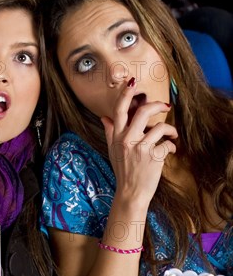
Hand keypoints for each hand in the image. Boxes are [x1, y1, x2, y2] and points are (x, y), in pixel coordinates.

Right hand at [101, 79, 177, 205]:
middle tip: (165, 106)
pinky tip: (171, 150)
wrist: (130, 193)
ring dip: (170, 129)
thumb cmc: (123, 171)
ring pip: (160, 127)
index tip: (132, 82)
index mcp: (117, 136)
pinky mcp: (154, 157)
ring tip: (172, 134)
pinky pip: (168, 144)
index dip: (126, 94)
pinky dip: (172, 146)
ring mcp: (141, 148)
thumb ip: (110, 132)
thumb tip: (104, 117)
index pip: (120, 110)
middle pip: (143, 112)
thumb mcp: (112, 150)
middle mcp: (128, 140)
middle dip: (158, 105)